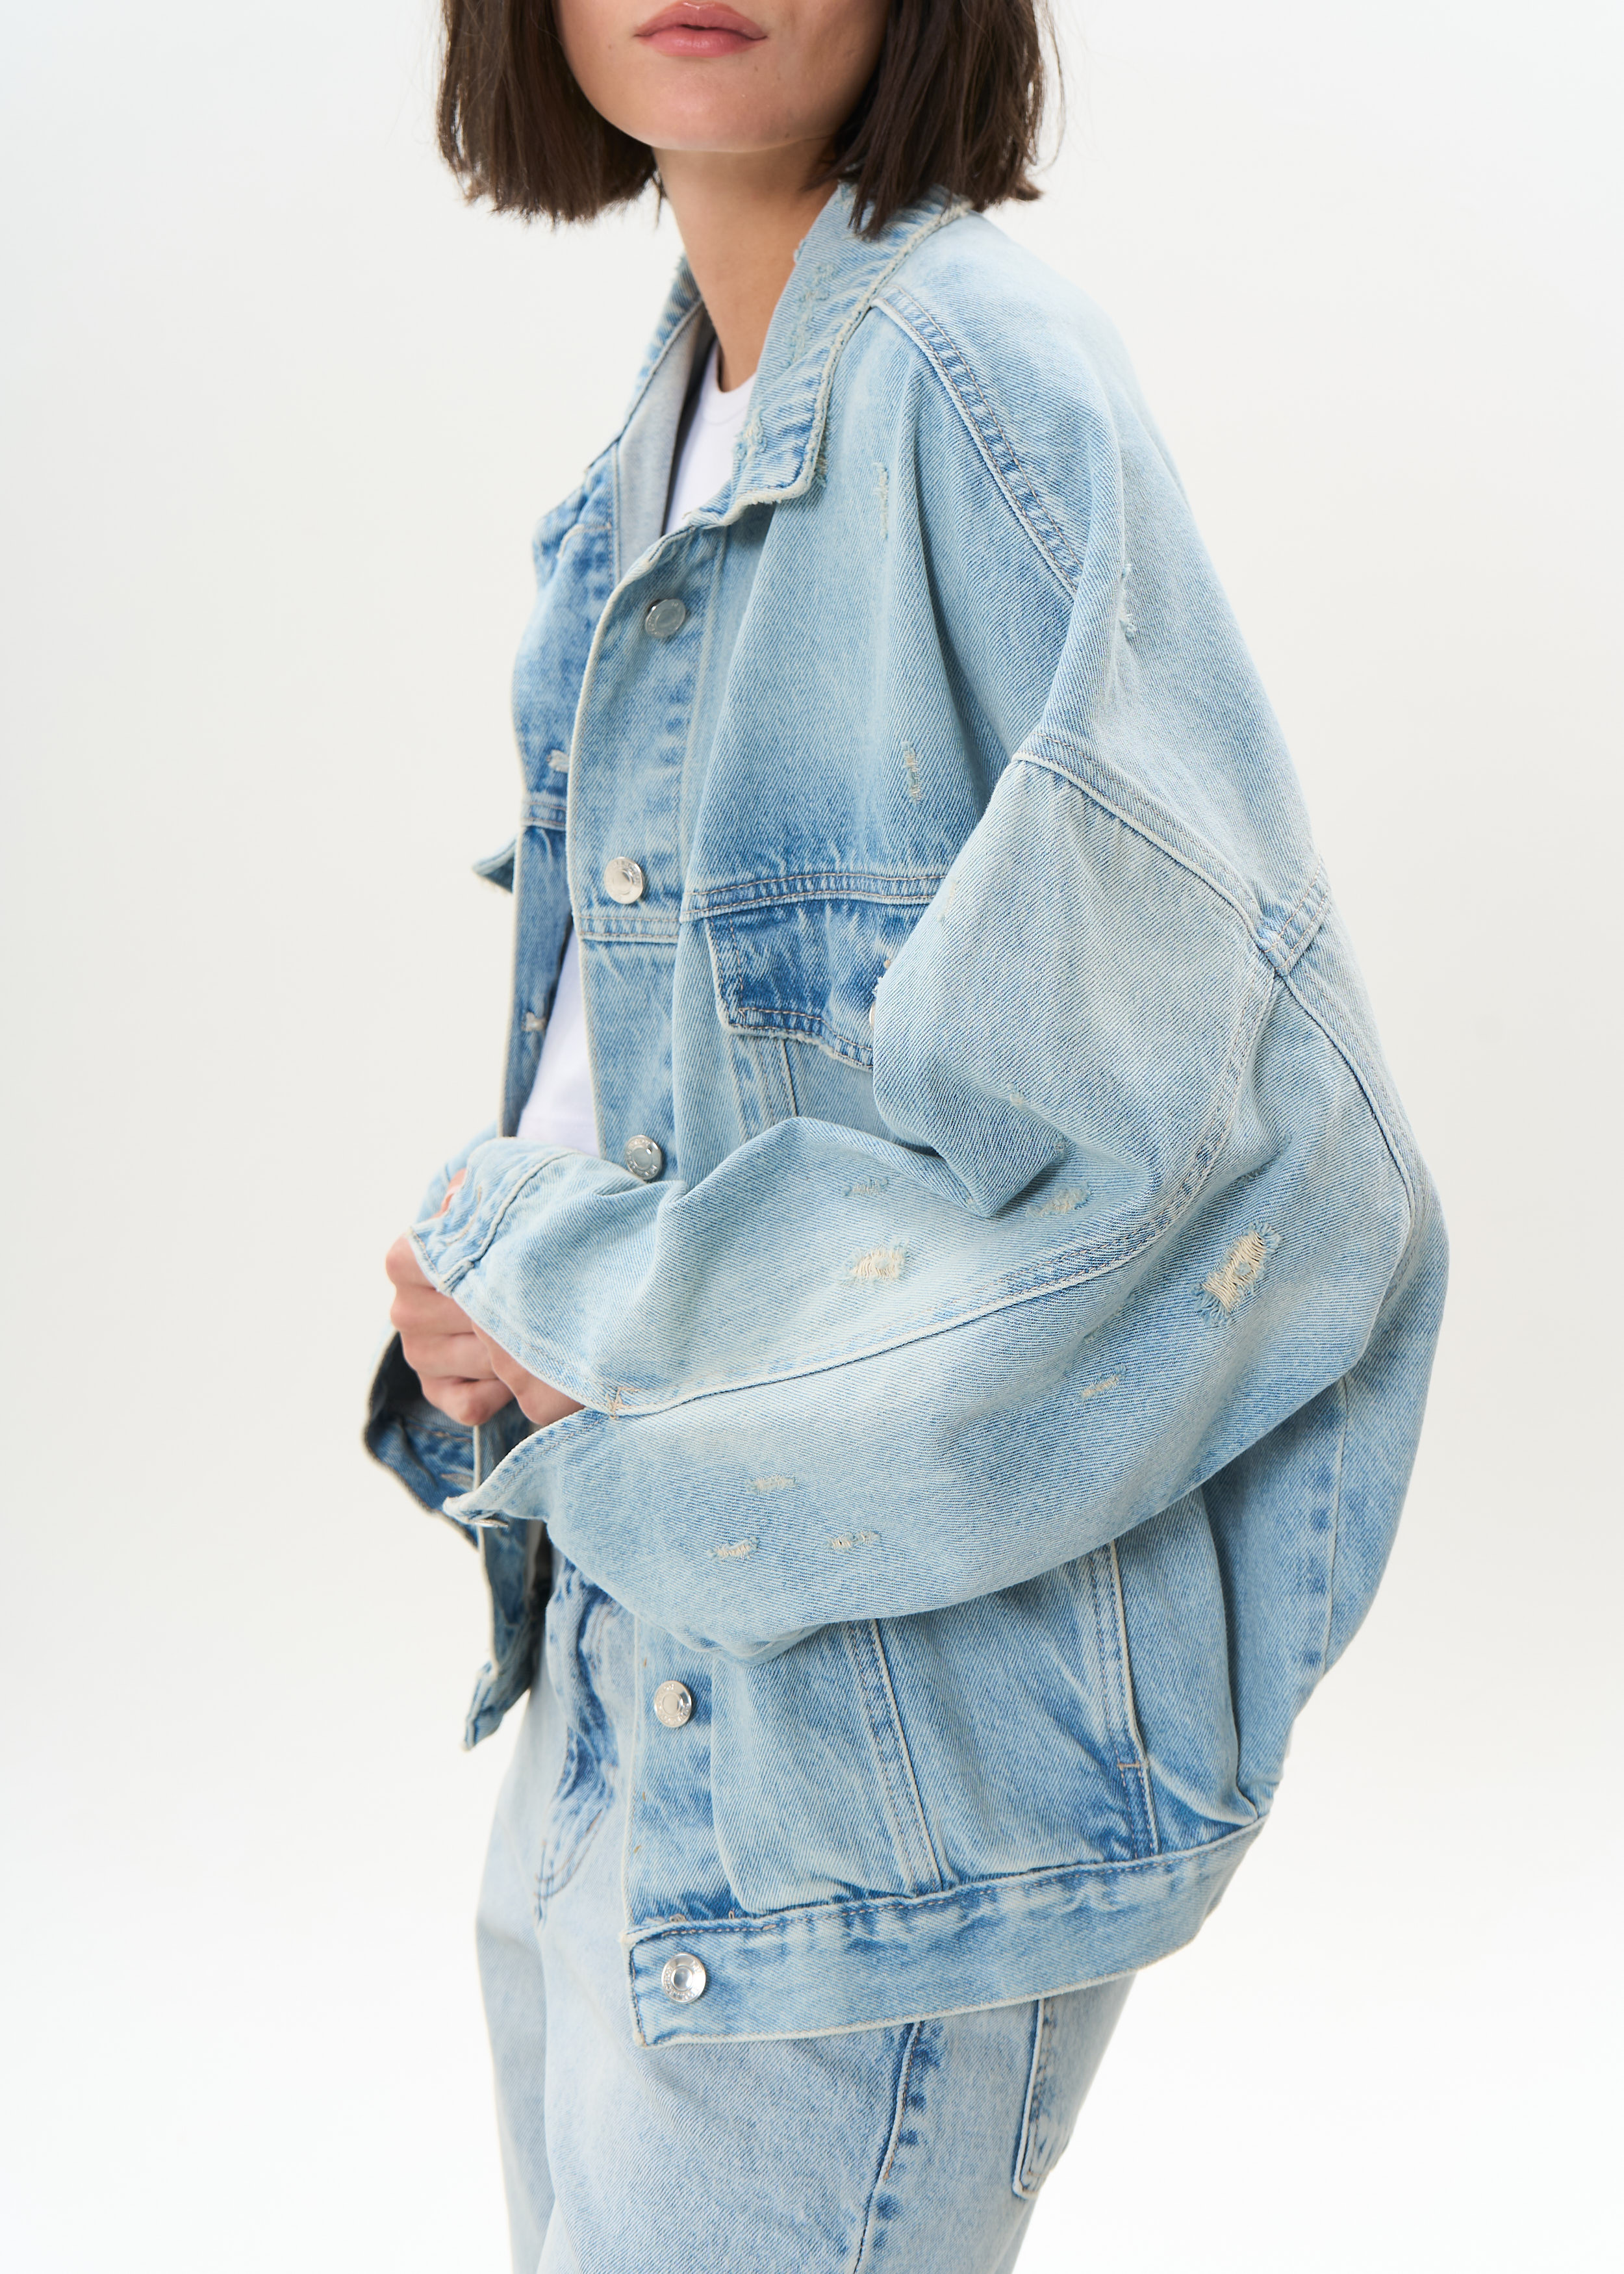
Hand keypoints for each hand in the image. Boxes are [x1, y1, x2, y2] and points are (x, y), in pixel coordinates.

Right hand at [384, 1173, 584, 1430]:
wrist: (534, 1273)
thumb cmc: (515, 1233)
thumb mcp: (498, 1197)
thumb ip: (475, 1192)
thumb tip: (459, 1199)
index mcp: (405, 1259)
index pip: (415, 1262)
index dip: (476, 1266)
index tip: (516, 1259)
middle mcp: (404, 1310)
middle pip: (459, 1317)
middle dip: (508, 1312)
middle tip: (548, 1301)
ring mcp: (419, 1353)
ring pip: (474, 1360)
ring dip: (515, 1352)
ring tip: (544, 1333)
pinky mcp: (438, 1392)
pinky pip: (468, 1405)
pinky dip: (501, 1394)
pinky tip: (522, 1375)